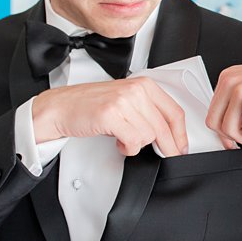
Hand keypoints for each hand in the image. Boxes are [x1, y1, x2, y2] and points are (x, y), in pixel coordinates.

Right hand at [31, 78, 233, 157]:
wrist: (61, 107)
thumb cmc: (91, 105)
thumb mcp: (126, 101)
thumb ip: (147, 112)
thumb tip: (170, 135)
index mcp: (144, 84)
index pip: (174, 112)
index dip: (181, 134)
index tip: (181, 147)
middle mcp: (136, 90)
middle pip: (164, 127)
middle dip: (167, 147)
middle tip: (165, 156)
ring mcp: (124, 102)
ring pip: (149, 136)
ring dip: (137, 145)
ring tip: (124, 139)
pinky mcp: (111, 115)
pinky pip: (133, 141)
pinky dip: (127, 148)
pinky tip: (118, 142)